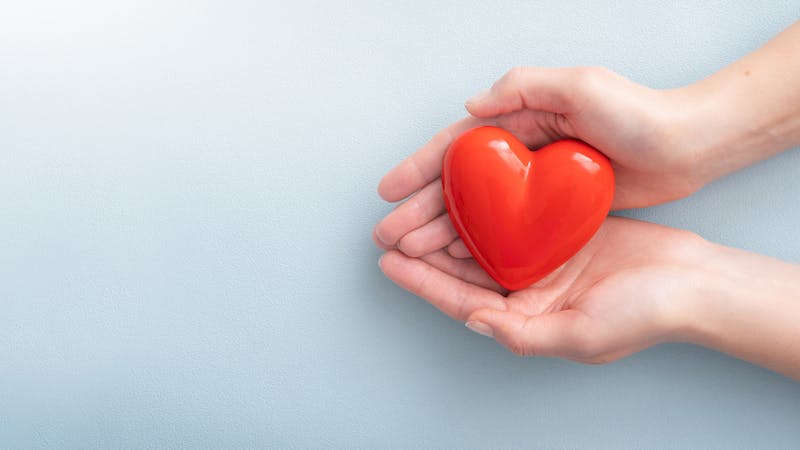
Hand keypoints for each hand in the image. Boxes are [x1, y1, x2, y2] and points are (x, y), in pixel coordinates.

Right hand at [374, 66, 700, 257]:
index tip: (388, 192)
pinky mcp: (554, 209)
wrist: (687, 145)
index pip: (456, 147)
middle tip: (389, 234)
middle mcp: (520, 153)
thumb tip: (472, 107)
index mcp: (519, 121)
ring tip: (412, 253)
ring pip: (477, 211)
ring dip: (442, 230)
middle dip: (419, 209)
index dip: (419, 169)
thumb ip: (524, 88)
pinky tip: (459, 258)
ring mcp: (535, 183)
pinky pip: (505, 228)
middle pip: (458, 185)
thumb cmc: (639, 113)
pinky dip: (479, 243)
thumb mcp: (581, 85)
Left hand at [379, 217, 704, 362]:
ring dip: (451, 229)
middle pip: (464, 272)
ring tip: (417, 212)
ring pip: (484, 243)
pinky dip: (490, 209)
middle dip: (425, 254)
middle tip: (389, 232)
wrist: (694, 282)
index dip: (423, 283)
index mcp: (527, 320)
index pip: (461, 301)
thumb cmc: (645, 315)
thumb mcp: (580, 335)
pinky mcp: (561, 235)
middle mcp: (529, 293)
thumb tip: (474, 320)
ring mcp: (544, 262)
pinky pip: (516, 220)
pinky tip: (469, 194)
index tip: (389, 263)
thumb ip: (523, 333)